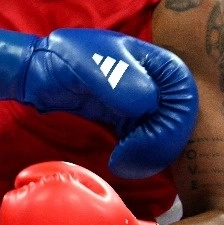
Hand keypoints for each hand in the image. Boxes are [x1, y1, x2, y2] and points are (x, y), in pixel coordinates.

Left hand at [0, 25, 197, 177]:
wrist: (39, 72)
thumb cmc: (62, 59)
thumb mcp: (85, 63)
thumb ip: (117, 80)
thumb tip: (148, 104)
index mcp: (156, 61)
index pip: (184, 96)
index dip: (168, 123)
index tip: (135, 141)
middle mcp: (158, 83)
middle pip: (180, 121)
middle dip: (159, 146)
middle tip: (126, 163)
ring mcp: (147, 103)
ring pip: (167, 135)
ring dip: (150, 155)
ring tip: (121, 165)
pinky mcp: (133, 121)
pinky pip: (149, 142)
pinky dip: (141, 155)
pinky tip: (121, 162)